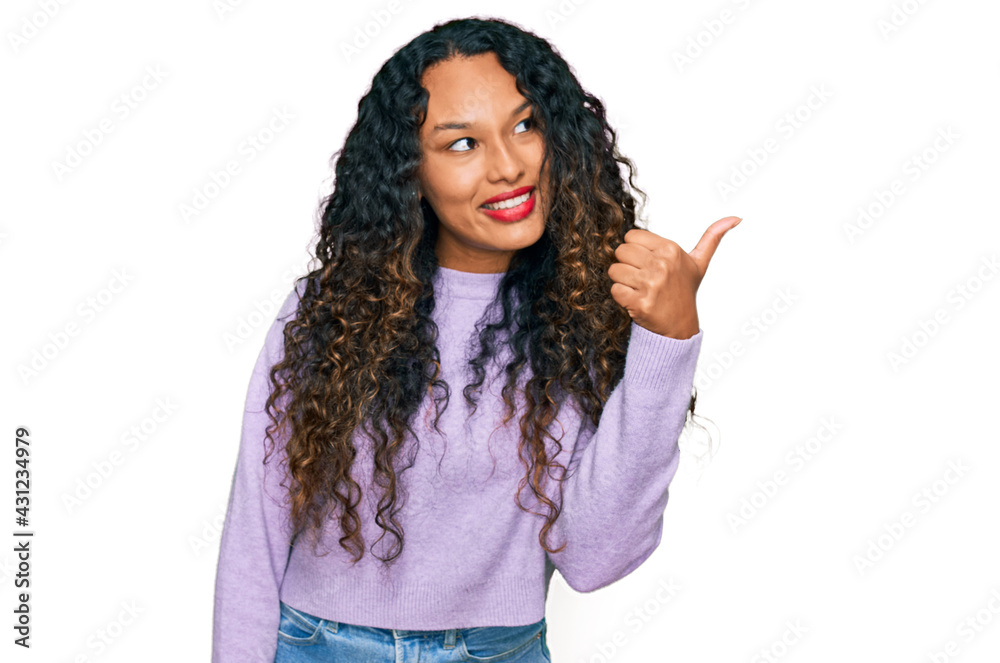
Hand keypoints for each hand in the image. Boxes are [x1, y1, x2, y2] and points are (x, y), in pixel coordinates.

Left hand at [608, 216, 740, 338]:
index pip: (631, 236)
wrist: (680, 326)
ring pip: (615, 270)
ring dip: (622, 281)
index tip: (646, 262)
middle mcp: (662, 265)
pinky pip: (614, 289)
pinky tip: (635, 300)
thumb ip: (712, 237)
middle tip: (640, 277)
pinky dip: (620, 296)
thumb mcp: (699, 263)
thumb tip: (736, 218)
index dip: (635, 250)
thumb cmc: (684, 290)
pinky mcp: (640, 303)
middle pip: (621, 251)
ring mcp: (651, 284)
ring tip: (638, 289)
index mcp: (671, 250)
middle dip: (626, 264)